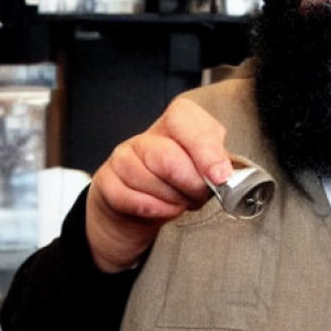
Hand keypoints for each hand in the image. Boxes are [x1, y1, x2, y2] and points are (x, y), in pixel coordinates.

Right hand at [85, 96, 233, 272]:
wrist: (138, 212)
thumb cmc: (177, 186)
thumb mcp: (203, 170)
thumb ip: (215, 164)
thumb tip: (223, 173)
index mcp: (175, 125)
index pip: (184, 118)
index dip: (204, 148)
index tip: (220, 175)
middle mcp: (146, 138)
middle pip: (167, 156)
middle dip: (191, 184)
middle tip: (200, 195)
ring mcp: (122, 158)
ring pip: (149, 179)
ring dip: (173, 199)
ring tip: (180, 201)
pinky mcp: (106, 183)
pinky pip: (132, 198)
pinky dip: (155, 210)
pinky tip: (163, 210)